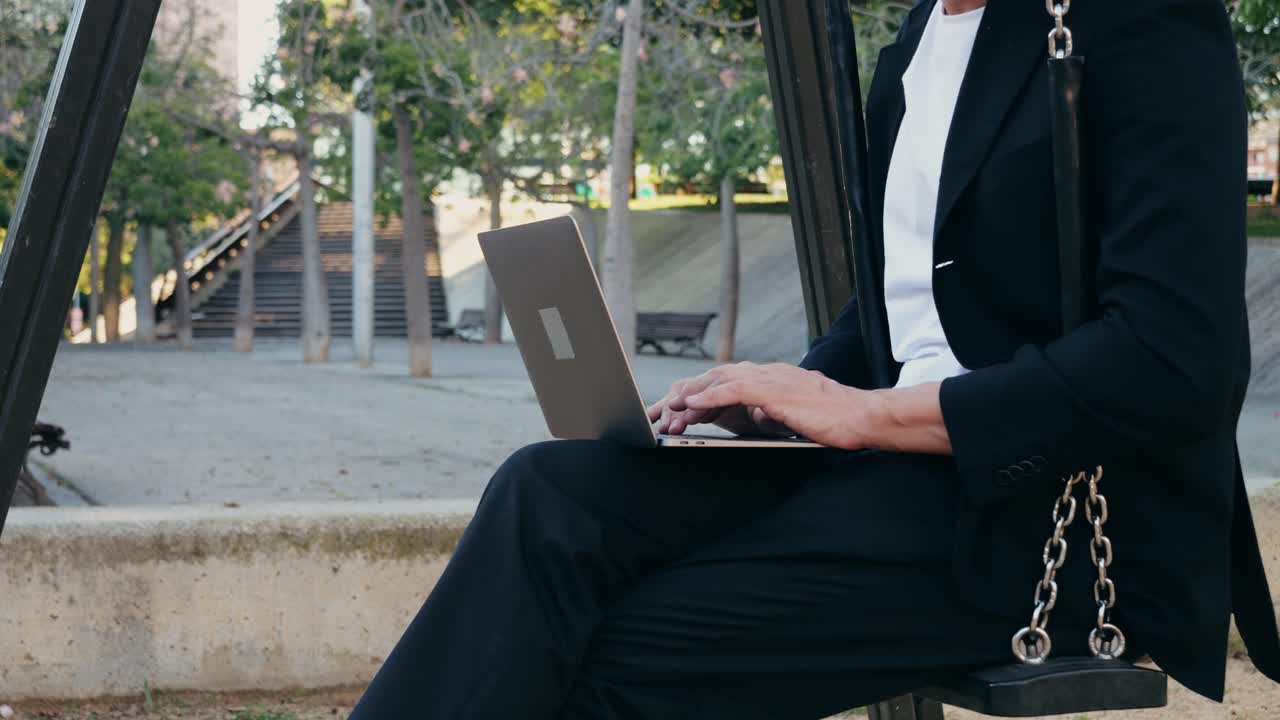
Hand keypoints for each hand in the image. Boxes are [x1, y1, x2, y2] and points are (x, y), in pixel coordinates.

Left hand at [677, 362, 876, 449]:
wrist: (861, 416)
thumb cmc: (835, 420)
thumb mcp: (796, 416)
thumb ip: (774, 412)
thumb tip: (759, 418)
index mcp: (773, 378)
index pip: (729, 381)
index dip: (703, 394)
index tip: (683, 410)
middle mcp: (769, 372)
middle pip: (718, 376)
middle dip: (689, 393)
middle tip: (666, 411)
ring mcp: (771, 379)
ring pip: (720, 380)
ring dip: (693, 396)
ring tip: (672, 411)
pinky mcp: (773, 390)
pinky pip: (733, 390)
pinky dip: (709, 396)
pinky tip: (693, 405)